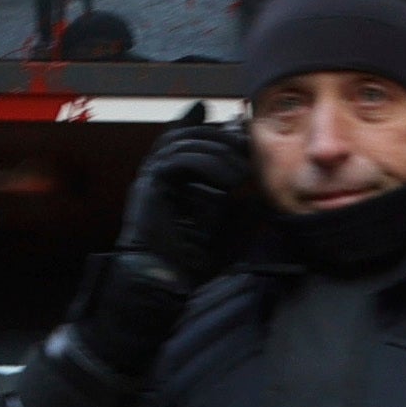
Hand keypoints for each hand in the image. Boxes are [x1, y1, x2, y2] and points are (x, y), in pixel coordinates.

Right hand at [120, 112, 257, 284]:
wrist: (165, 281)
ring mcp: (150, 178)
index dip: (209, 128)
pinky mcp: (149, 185)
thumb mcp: (224, 228)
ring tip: (242, 169)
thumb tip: (256, 192)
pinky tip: (228, 180)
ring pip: (181, 142)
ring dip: (217, 150)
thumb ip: (237, 209)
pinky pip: (177, 161)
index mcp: (170, 180)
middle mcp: (157, 174)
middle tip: (244, 141)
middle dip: (218, 134)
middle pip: (183, 134)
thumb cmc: (191, 260)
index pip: (186, 139)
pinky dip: (206, 163)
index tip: (237, 125)